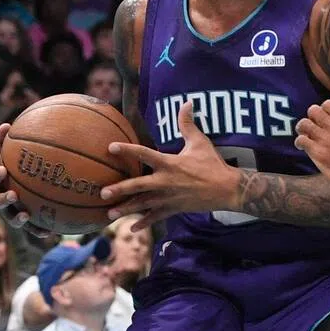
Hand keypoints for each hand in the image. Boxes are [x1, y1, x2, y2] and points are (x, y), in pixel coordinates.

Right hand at [0, 124, 50, 238]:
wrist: (16, 185)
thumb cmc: (10, 166)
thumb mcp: (6, 154)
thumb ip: (4, 141)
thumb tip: (7, 124)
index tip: (2, 170)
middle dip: (3, 198)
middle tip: (13, 194)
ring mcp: (10, 212)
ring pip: (11, 219)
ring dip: (18, 219)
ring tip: (27, 215)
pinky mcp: (24, 222)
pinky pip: (30, 229)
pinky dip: (38, 231)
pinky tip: (50, 233)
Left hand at [100, 101, 238, 227]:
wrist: (227, 189)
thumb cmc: (212, 164)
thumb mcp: (200, 142)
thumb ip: (188, 123)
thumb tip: (187, 102)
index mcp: (169, 163)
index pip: (143, 154)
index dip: (127, 149)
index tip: (110, 147)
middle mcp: (165, 181)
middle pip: (138, 185)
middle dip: (119, 189)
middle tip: (102, 192)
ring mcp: (169, 197)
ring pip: (143, 204)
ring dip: (126, 209)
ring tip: (109, 214)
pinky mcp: (174, 208)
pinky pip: (156, 217)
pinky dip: (145, 223)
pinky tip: (133, 228)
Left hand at [294, 100, 329, 192]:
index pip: (327, 104)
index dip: (322, 111)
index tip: (323, 120)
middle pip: (313, 110)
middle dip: (310, 118)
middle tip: (311, 127)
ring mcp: (326, 140)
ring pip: (304, 124)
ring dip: (301, 129)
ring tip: (304, 136)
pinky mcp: (319, 153)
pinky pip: (301, 140)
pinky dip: (299, 143)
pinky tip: (303, 147)